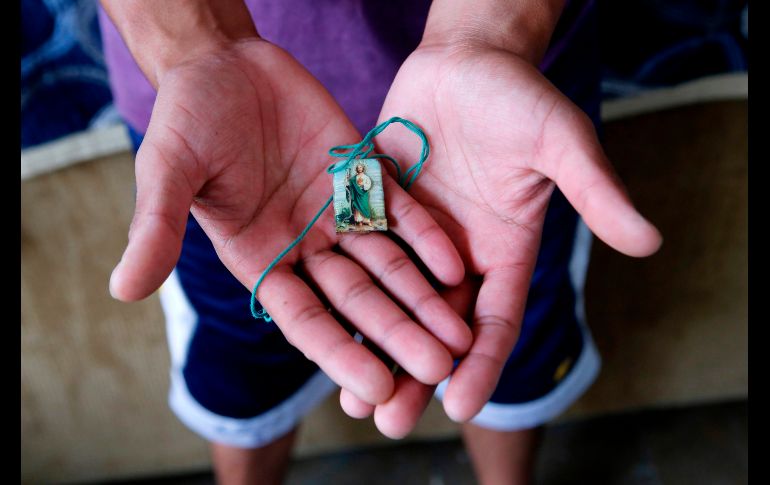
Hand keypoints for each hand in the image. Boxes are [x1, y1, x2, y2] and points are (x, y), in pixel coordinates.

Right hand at [108, 38, 471, 405]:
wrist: (225, 63)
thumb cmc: (187, 118)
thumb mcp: (168, 171)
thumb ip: (157, 227)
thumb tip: (121, 288)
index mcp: (260, 258)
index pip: (306, 318)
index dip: (339, 353)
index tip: (377, 389)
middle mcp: (305, 245)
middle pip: (358, 300)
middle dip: (396, 335)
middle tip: (439, 369)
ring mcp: (338, 213)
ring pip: (387, 265)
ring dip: (424, 299)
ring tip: (460, 335)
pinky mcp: (362, 177)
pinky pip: (399, 212)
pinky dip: (426, 238)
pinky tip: (455, 264)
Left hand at [339, 43, 661, 435]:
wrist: (466, 60)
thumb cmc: (520, 96)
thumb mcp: (560, 141)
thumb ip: (596, 191)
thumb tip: (650, 242)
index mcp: (504, 250)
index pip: (495, 321)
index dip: (481, 364)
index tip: (458, 405)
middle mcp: (458, 255)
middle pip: (437, 328)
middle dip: (416, 374)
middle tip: (390, 422)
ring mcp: (414, 237)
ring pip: (393, 305)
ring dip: (373, 349)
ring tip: (353, 399)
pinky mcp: (376, 211)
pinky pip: (358, 262)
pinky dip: (343, 295)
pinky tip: (318, 327)